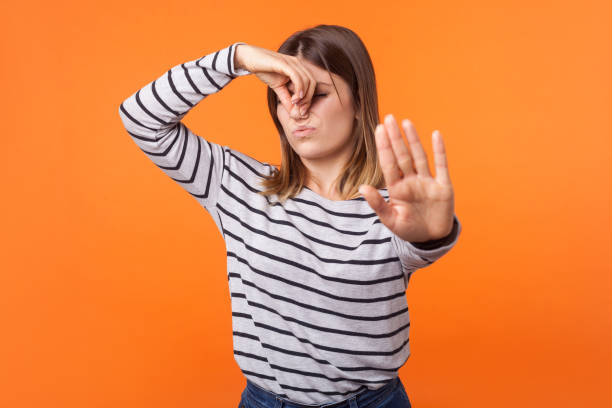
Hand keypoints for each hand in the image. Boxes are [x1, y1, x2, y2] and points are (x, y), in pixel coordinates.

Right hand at [234, 44, 314, 117]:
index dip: (309, 99)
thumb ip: (287, 100)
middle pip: (312, 83)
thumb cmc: (265, 71)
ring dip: (303, 96)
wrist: (251, 59)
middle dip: (308, 99)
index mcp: (299, 69)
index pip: (311, 85)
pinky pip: (296, 76)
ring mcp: (292, 62)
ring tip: (295, 105)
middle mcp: (298, 64)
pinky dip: (298, 88)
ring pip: (307, 80)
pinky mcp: (285, 63)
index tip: (302, 112)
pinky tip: (295, 99)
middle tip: (301, 111)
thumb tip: (295, 114)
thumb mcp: (278, 89)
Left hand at [359, 114, 454, 242]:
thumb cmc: (409, 229)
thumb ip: (378, 204)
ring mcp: (427, 182)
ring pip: (419, 156)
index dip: (384, 147)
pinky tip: (436, 135)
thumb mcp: (390, 220)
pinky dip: (440, 151)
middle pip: (402, 155)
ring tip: (406, 122)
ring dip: (413, 140)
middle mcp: (411, 181)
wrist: (431, 239)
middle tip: (388, 118)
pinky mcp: (443, 186)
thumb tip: (362, 188)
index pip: (388, 164)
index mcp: (397, 188)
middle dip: (395, 138)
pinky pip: (442, 165)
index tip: (378, 129)